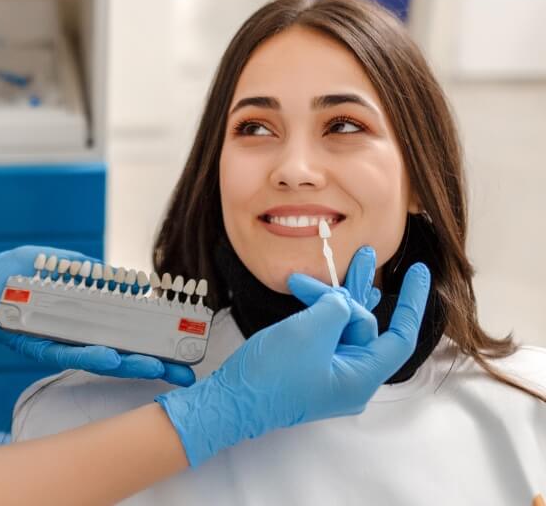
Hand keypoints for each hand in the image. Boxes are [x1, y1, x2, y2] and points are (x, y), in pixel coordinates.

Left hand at [0, 245, 195, 386]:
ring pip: (93, 358)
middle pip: (117, 353)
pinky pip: (59, 353)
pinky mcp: (30, 344)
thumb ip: (94, 274)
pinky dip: (83, 354)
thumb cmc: (20, 270)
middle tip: (181, 370)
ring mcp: (53, 342)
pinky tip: (106, 355)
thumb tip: (131, 281)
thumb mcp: (64, 264)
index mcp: (82, 319)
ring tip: (151, 366)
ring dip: (123, 363)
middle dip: (149, 363)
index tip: (183, 350)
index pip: (123, 335)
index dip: (152, 343)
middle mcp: (71, 336)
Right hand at [155, 263, 429, 466]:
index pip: (400, 336)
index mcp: (361, 376)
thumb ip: (337, 307)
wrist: (233, 398)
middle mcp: (350, 375)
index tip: (419, 274)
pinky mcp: (308, 363)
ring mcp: (328, 370)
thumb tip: (341, 300)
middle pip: (365, 325)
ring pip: (343, 324)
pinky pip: (326, 331)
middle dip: (359, 289)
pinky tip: (314, 288)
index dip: (411, 302)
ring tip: (343, 261)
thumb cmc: (273, 373)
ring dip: (337, 293)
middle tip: (367, 253)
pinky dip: (321, 306)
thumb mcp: (312, 331)